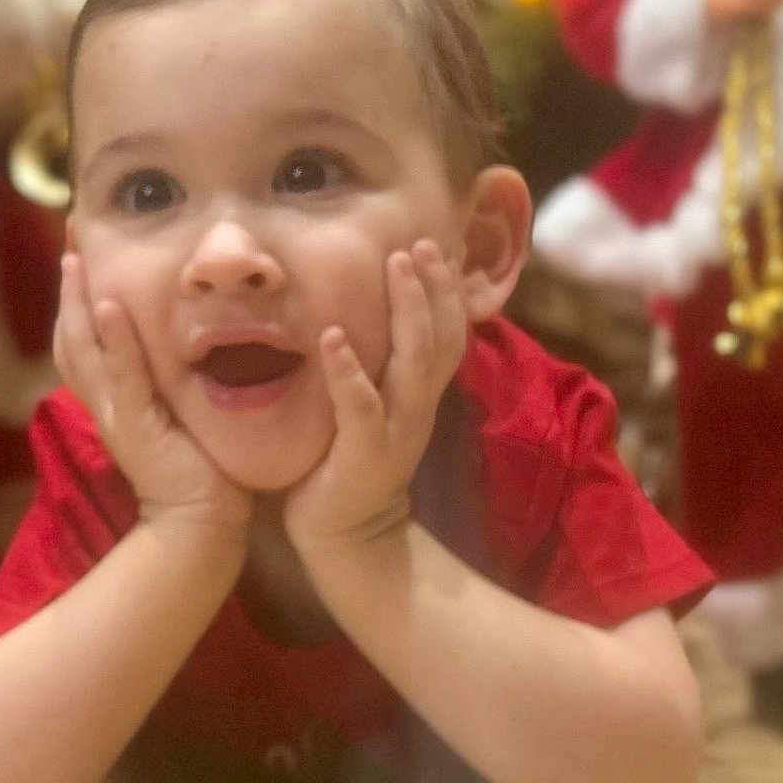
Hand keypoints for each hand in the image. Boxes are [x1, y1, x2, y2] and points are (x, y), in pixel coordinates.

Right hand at [54, 255, 252, 539]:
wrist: (199, 523)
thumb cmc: (198, 469)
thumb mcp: (175, 411)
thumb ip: (167, 381)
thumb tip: (180, 340)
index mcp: (112, 399)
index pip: (81, 339)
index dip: (74, 296)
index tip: (78, 250)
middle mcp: (104, 403)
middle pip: (69, 336)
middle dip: (67, 286)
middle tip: (70, 235)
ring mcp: (115, 415)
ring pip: (82, 352)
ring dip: (76, 303)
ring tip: (75, 259)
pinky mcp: (137, 427)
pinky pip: (122, 378)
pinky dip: (115, 342)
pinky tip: (109, 307)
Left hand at [283, 240, 466, 555]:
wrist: (349, 540)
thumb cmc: (353, 462)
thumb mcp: (378, 408)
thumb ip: (383, 369)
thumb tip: (369, 315)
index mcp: (422, 394)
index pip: (450, 332)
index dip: (447, 290)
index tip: (435, 245)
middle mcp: (418, 406)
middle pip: (440, 336)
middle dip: (433, 286)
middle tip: (421, 242)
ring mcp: (396, 429)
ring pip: (414, 361)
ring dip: (408, 310)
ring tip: (394, 265)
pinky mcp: (365, 452)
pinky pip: (361, 405)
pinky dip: (347, 369)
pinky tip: (332, 336)